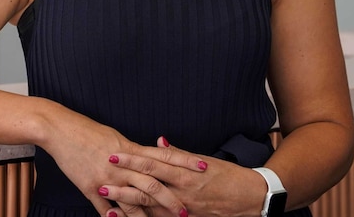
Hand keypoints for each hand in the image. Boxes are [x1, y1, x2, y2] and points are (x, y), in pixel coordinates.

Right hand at [39, 109, 191, 216]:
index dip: (185, 162)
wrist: (60, 129)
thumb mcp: (115, 137)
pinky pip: (106, 209)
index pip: (164, 155)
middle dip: (170, 198)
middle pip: (152, 183)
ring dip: (148, 215)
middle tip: (186, 211)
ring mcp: (106, 177)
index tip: (203, 167)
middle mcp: (121, 164)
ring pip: (132, 200)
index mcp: (131, 148)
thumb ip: (134, 150)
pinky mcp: (89, 187)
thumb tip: (150, 153)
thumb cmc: (88, 130)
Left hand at [99, 137, 264, 216]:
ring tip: (107, 199)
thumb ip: (179, 155)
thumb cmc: (229, 176)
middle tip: (102, 177)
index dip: (132, 158)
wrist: (252, 199)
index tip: (114, 153)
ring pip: (150, 207)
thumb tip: (158, 143)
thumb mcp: (205, 160)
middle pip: (147, 186)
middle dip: (123, 182)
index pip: (154, 162)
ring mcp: (184, 209)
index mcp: (187, 173)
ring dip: (127, 203)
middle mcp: (183, 192)